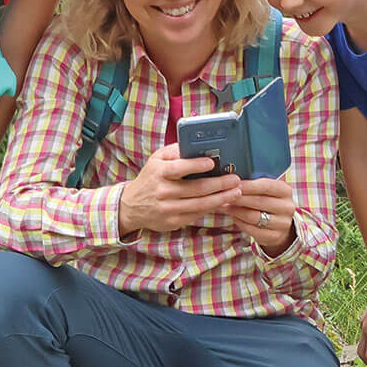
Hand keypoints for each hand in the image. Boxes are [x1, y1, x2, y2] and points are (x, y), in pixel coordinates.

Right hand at [118, 144, 241, 234]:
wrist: (131, 206)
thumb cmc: (150, 179)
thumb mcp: (156, 160)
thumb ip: (175, 151)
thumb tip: (195, 144)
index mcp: (158, 172)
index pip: (180, 168)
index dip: (197, 165)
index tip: (212, 162)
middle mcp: (162, 191)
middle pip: (196, 188)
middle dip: (220, 184)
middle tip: (235, 180)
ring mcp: (167, 209)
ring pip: (200, 204)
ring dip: (221, 198)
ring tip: (235, 192)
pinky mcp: (172, 222)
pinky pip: (196, 214)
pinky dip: (211, 208)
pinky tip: (222, 202)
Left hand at [223, 177, 295, 256]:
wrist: (279, 224)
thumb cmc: (267, 202)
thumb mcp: (266, 191)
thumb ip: (252, 186)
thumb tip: (232, 183)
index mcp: (285, 191)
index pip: (267, 186)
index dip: (249, 186)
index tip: (234, 185)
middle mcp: (287, 207)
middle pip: (259, 202)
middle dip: (239, 198)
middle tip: (225, 196)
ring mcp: (282, 223)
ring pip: (254, 217)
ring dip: (236, 211)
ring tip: (225, 206)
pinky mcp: (274, 236)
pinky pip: (252, 230)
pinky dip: (240, 222)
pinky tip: (233, 217)